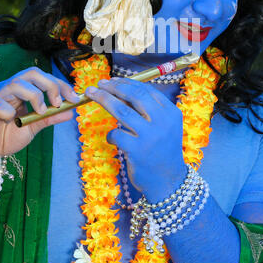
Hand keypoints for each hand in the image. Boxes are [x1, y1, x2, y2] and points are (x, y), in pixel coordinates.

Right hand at [0, 66, 79, 155]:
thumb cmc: (7, 135)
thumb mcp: (32, 126)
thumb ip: (49, 118)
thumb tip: (71, 112)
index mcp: (22, 90)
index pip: (44, 78)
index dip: (60, 85)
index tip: (74, 98)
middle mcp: (10, 88)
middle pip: (32, 73)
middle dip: (50, 85)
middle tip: (59, 103)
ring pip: (17, 83)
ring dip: (34, 95)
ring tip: (40, 111)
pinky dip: (8, 110)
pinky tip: (10, 120)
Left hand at [85, 77, 186, 202]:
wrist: (169, 182)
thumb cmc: (163, 151)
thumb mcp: (165, 127)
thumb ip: (149, 111)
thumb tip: (121, 90)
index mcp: (171, 112)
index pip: (147, 90)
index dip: (127, 83)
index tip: (112, 81)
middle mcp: (162, 122)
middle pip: (134, 96)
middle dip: (114, 87)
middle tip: (99, 83)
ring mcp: (150, 136)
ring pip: (121, 111)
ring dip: (104, 99)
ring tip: (92, 93)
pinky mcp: (137, 150)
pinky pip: (116, 134)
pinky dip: (110, 134)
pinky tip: (111, 138)